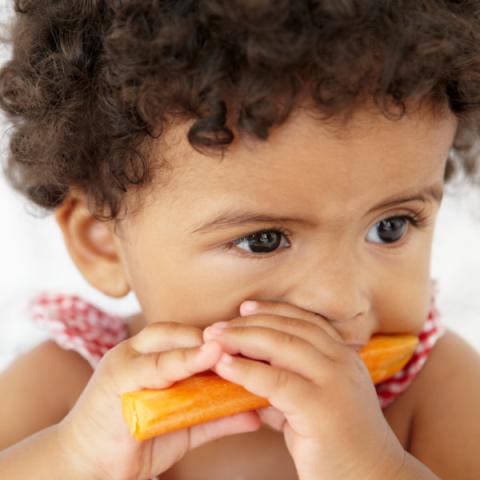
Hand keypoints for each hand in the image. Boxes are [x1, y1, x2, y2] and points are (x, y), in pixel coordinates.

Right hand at [56, 322, 260, 479]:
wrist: (89, 466)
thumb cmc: (137, 441)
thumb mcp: (183, 427)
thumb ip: (216, 416)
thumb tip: (256, 414)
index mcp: (154, 357)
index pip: (190, 336)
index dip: (220, 338)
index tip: (253, 343)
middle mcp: (138, 352)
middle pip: (179, 333)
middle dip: (212, 338)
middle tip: (247, 343)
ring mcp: (125, 362)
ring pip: (166, 345)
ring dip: (198, 347)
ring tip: (226, 348)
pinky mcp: (114, 379)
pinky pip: (151, 367)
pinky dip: (179, 362)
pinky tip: (206, 359)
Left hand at [204, 301, 405, 479]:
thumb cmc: (340, 447)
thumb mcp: (311, 407)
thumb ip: (284, 389)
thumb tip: (247, 378)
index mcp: (343, 356)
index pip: (303, 321)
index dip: (271, 311)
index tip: (243, 309)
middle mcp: (342, 362)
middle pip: (289, 327)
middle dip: (249, 323)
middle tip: (217, 326)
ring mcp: (334, 382)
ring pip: (282, 345)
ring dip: (242, 338)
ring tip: (213, 339)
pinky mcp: (321, 408)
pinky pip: (276, 381)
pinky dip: (246, 370)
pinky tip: (224, 366)